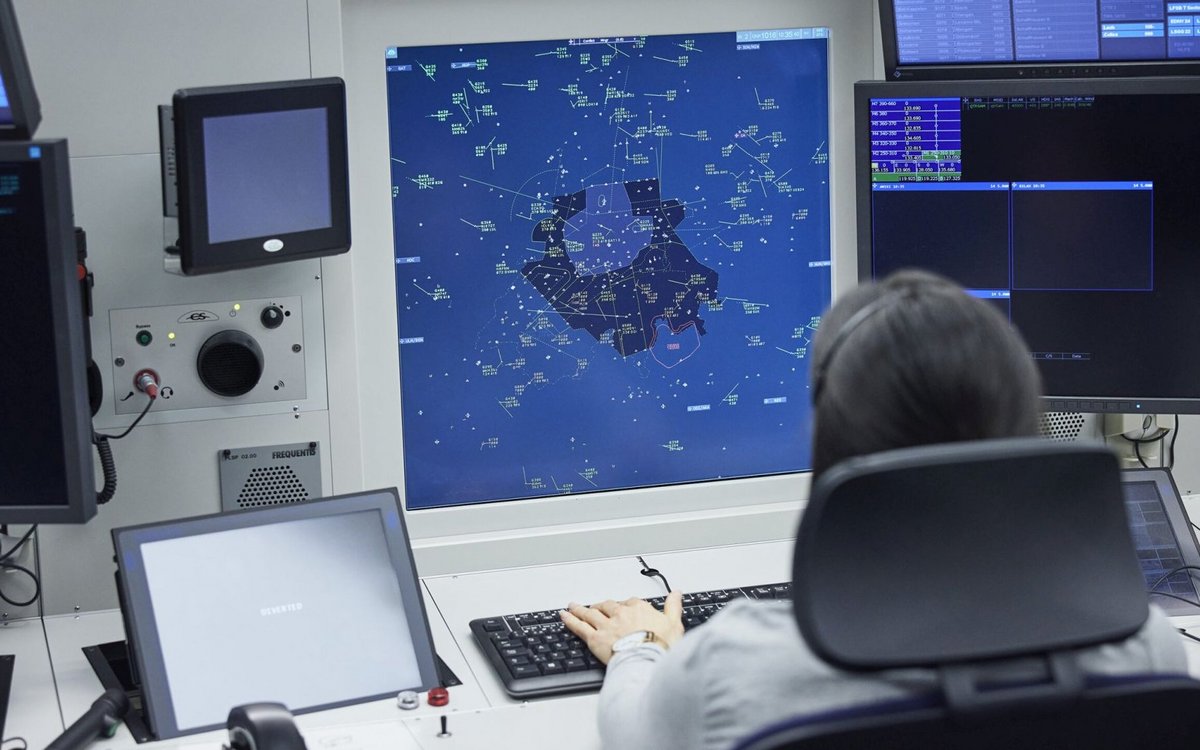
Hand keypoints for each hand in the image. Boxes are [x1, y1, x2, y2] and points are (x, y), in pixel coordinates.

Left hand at [560, 591, 683, 664]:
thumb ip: (673, 607)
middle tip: (593, 606)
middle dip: (599, 606)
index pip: (629, 603)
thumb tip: (676, 594)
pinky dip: (570, 620)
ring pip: (590, 613)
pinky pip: (579, 626)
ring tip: (573, 606)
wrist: (647, 661)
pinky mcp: (595, 639)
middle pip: (606, 606)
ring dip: (581, 609)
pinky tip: (563, 615)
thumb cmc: (661, 646)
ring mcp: (606, 625)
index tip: (623, 609)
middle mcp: (620, 613)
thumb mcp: (674, 624)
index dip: (624, 606)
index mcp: (639, 608)